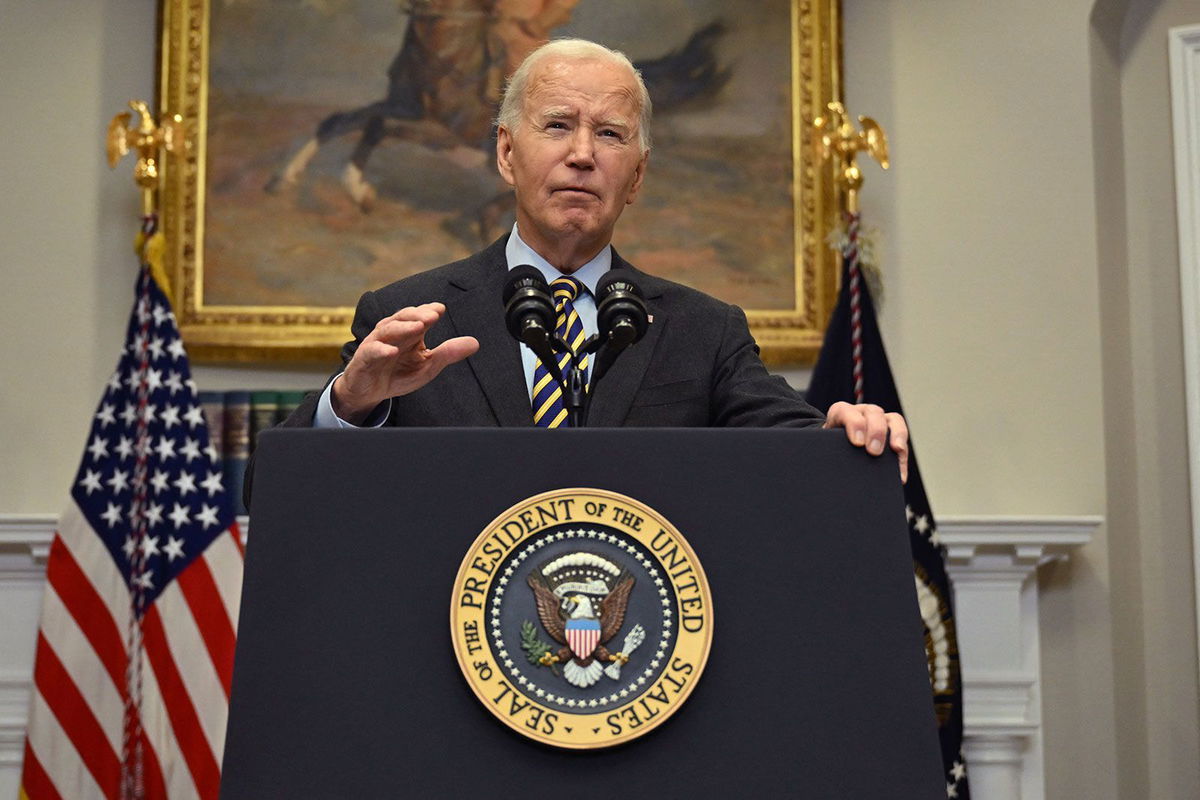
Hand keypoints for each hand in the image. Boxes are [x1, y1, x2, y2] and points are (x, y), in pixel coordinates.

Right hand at [332, 302, 478, 423]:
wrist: (370, 392)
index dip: (428, 311)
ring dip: (403, 328)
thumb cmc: (399, 373)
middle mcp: (392, 332)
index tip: (440, 309)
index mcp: (408, 332)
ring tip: (418, 327)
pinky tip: (392, 351)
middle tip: (432, 316)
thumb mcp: (428, 366)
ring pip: (388, 330)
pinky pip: (372, 351)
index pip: (418, 316)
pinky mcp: (365, 358)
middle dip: (418, 315)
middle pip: (403, 318)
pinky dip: (381, 350)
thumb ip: (448, 353)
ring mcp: (377, 343)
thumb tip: (475, 343)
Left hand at [823, 402, 908, 483]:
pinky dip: (902, 457)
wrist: (833, 451)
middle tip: (874, 451)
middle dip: (876, 431)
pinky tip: (900, 475)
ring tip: (897, 450)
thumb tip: (833, 466)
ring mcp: (879, 422)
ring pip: (894, 420)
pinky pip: (902, 441)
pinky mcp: (891, 435)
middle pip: (874, 413)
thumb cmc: (827, 448)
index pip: (846, 411)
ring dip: (897, 435)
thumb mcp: (823, 446)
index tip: (857, 443)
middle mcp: (862, 413)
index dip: (854, 424)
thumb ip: (826, 450)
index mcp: (841, 413)